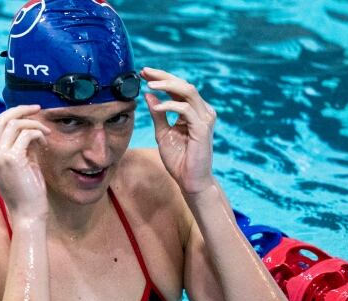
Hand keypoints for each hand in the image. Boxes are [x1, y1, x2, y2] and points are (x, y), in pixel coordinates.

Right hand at [0, 105, 50, 219]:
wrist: (28, 213)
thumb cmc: (27, 191)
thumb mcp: (22, 163)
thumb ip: (21, 145)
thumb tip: (30, 125)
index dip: (12, 113)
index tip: (30, 111)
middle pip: (1, 119)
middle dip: (21, 110)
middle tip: (38, 108)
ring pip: (15, 124)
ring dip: (34, 124)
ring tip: (46, 133)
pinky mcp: (12, 160)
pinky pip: (26, 135)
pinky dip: (38, 134)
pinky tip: (45, 142)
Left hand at [142, 67, 216, 193]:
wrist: (190, 180)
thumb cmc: (179, 159)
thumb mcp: (163, 133)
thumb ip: (158, 114)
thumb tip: (148, 95)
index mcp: (193, 111)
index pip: (178, 88)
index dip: (161, 78)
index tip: (143, 73)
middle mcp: (202, 111)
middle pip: (184, 84)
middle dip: (163, 76)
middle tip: (144, 72)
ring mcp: (204, 118)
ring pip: (188, 91)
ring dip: (167, 85)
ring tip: (150, 85)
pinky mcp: (203, 128)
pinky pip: (186, 109)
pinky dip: (170, 105)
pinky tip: (156, 108)